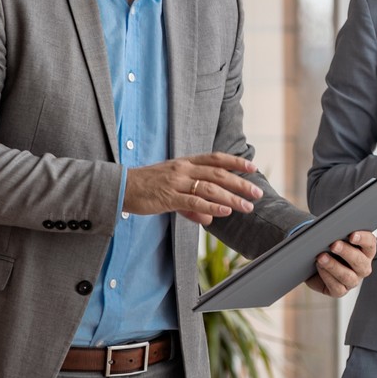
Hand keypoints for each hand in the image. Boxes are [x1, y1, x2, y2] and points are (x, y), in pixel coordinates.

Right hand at [124, 153, 264, 225]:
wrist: (119, 187)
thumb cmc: (147, 187)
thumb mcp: (172, 190)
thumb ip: (193, 204)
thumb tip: (211, 219)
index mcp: (185, 162)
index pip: (216, 158)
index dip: (235, 162)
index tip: (253, 167)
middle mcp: (183, 169)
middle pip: (219, 174)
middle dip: (240, 183)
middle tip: (257, 193)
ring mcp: (176, 182)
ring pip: (210, 188)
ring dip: (232, 198)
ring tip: (247, 207)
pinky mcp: (168, 197)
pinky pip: (194, 202)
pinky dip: (212, 207)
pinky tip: (225, 212)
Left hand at [306, 229, 375, 297]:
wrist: (313, 264)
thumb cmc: (328, 247)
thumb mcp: (334, 238)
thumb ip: (338, 233)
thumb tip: (333, 230)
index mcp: (366, 251)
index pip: (370, 244)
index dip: (363, 239)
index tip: (352, 235)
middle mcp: (362, 267)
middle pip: (360, 262)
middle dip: (347, 253)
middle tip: (334, 245)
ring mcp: (353, 280)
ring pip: (349, 277)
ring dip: (334, 266)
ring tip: (321, 257)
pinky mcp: (340, 291)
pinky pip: (337, 288)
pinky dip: (327, 277)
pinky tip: (320, 267)